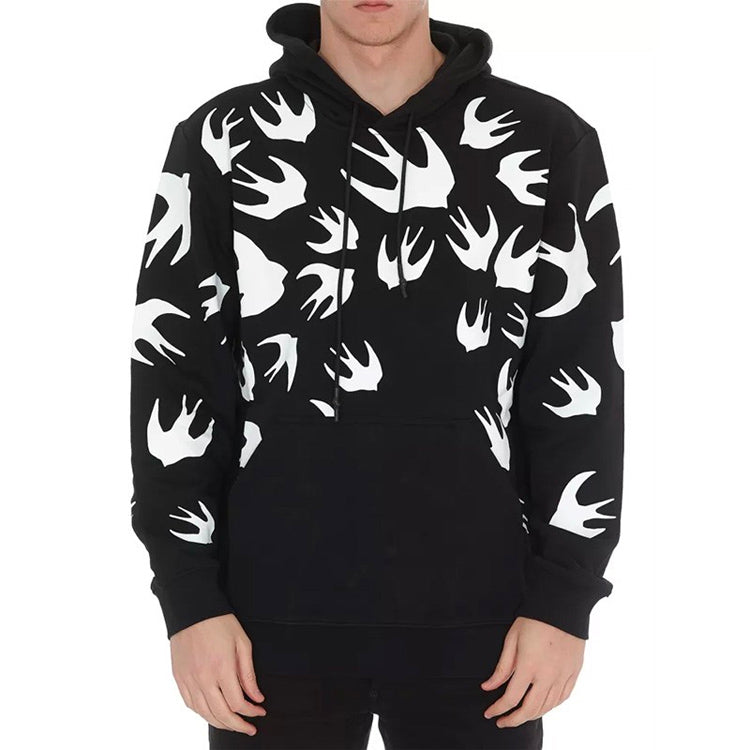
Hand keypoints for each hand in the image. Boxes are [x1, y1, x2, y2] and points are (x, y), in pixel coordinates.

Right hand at [170, 613, 266, 735]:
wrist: (192, 609)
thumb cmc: (220, 622)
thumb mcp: (242, 642)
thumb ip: (248, 673)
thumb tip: (256, 697)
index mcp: (222, 668)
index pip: (238, 703)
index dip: (251, 712)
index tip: (260, 712)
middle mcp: (203, 678)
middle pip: (221, 714)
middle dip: (238, 725)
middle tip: (250, 728)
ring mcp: (189, 680)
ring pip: (205, 714)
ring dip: (221, 723)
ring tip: (234, 724)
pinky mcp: (179, 678)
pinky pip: (191, 705)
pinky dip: (203, 713)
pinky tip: (213, 713)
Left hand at [480, 616, 583, 727]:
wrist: (563, 605)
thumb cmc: (534, 619)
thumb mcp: (512, 638)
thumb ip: (502, 667)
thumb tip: (488, 687)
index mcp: (529, 665)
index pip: (511, 698)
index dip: (498, 710)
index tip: (489, 713)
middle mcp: (547, 675)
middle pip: (530, 709)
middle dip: (514, 720)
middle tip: (502, 721)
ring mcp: (563, 676)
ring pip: (547, 707)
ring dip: (531, 715)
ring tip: (519, 715)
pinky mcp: (574, 673)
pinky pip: (562, 698)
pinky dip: (550, 706)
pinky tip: (541, 706)